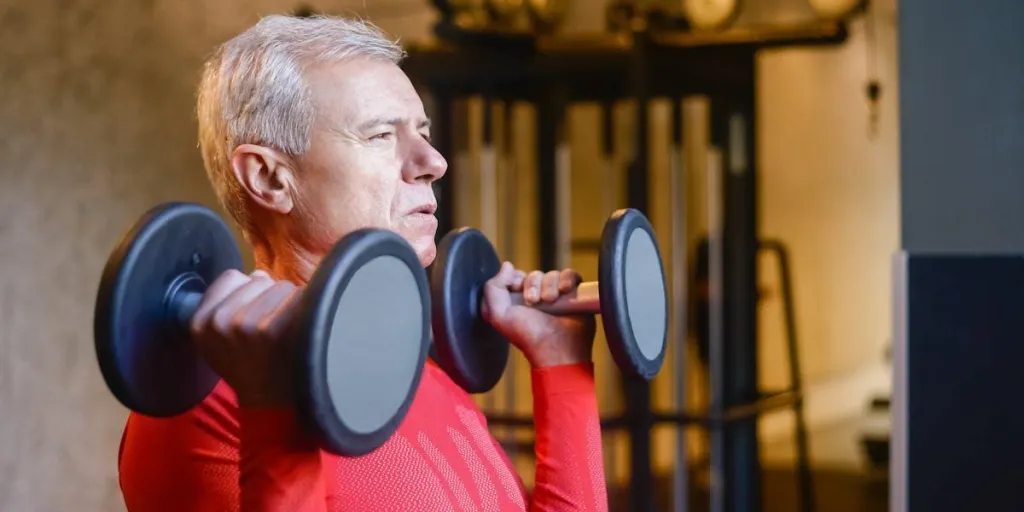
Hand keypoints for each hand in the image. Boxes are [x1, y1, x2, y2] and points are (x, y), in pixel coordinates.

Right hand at [189, 269, 302, 407]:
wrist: (269, 403)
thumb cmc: (249, 368)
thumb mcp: (220, 340)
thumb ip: (228, 303)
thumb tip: (258, 274)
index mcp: (200, 322)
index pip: (231, 277)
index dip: (248, 290)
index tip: (253, 312)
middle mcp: (218, 321)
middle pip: (258, 279)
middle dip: (269, 296)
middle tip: (271, 328)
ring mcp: (243, 324)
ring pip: (280, 286)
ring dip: (288, 302)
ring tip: (285, 331)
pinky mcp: (270, 328)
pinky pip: (296, 296)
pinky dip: (304, 308)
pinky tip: (298, 331)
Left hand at [480, 262, 596, 368]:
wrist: (557, 349)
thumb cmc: (527, 335)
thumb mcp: (498, 315)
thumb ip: (493, 288)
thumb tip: (507, 265)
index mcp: (517, 301)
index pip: (516, 276)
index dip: (516, 279)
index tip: (516, 289)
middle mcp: (537, 297)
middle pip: (534, 275)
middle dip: (533, 285)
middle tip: (534, 303)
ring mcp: (557, 296)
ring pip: (552, 274)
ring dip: (550, 286)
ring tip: (551, 302)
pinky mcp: (574, 294)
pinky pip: (570, 274)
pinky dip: (567, 280)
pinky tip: (565, 292)